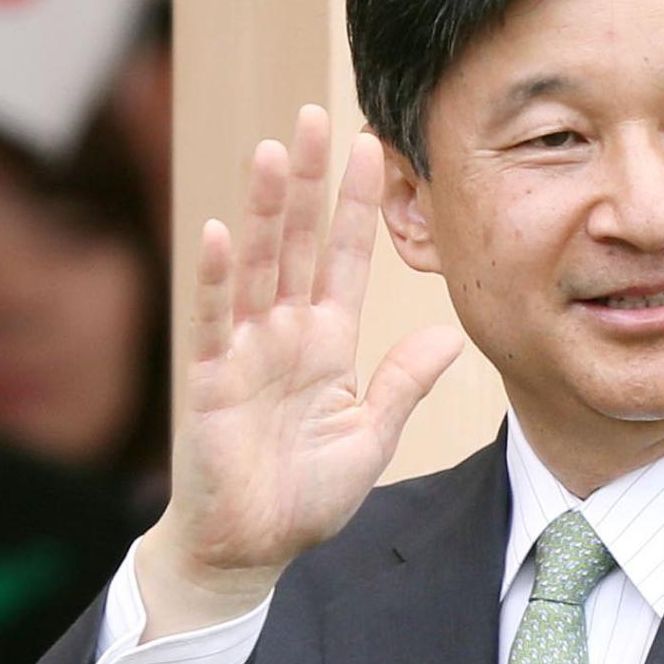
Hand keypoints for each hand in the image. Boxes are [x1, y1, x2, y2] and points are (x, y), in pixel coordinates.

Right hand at [145, 105, 467, 636]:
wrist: (253, 547)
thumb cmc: (306, 494)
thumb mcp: (372, 436)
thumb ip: (403, 383)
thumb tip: (450, 335)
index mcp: (327, 344)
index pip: (345, 259)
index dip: (357, 206)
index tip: (373, 149)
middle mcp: (285, 335)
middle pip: (299, 243)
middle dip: (309, 182)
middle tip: (318, 115)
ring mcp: (246, 351)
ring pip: (256, 266)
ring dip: (266, 210)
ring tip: (274, 152)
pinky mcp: (212, 380)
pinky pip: (214, 319)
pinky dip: (217, 277)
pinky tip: (222, 230)